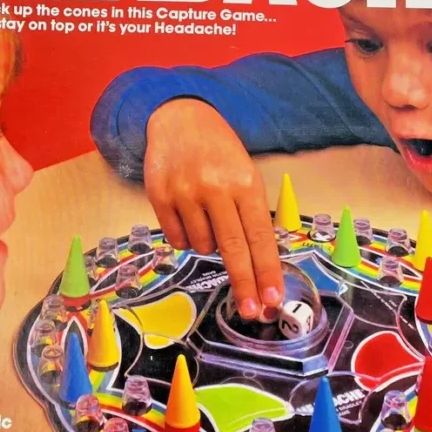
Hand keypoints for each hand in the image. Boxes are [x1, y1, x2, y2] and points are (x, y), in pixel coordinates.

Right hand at [145, 98, 284, 318]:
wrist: (181, 119)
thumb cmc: (220, 153)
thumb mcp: (245, 175)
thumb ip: (250, 214)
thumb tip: (257, 265)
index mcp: (245, 184)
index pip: (259, 237)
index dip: (266, 272)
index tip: (272, 299)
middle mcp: (215, 189)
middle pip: (233, 249)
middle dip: (244, 284)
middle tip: (251, 311)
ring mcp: (185, 193)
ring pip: (202, 246)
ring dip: (209, 245)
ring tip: (208, 217)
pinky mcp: (159, 197)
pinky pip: (177, 240)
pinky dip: (186, 238)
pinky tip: (189, 217)